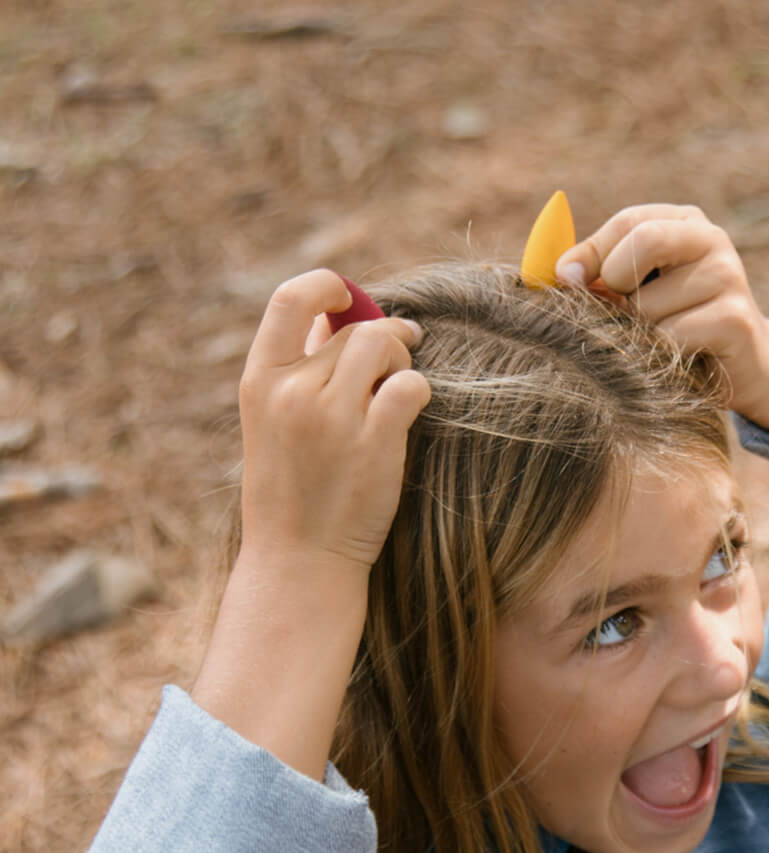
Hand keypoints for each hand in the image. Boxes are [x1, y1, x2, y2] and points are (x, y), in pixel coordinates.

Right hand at [238, 269, 429, 577]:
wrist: (299, 561)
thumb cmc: (292, 491)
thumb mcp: (274, 422)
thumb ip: (298, 368)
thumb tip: (331, 316)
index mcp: (259, 381)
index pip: (289, 298)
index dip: (327, 286)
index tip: (349, 299)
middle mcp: (292, 392)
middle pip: (355, 330)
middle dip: (385, 339)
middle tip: (398, 359)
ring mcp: (332, 418)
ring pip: (384, 347)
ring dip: (402, 360)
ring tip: (399, 388)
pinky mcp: (374, 443)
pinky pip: (411, 386)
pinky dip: (419, 390)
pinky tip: (413, 409)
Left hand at [555, 203, 768, 433]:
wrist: (744, 367)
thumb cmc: (676, 326)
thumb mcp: (637, 292)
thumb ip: (598, 274)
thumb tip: (554, 272)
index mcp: (683, 222)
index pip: (627, 223)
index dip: (590, 254)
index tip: (565, 281)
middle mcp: (711, 239)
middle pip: (643, 241)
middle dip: (616, 282)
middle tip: (619, 312)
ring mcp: (728, 276)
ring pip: (649, 304)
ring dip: (638, 333)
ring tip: (657, 343)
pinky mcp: (735, 319)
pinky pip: (671, 336)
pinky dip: (659, 355)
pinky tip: (675, 360)